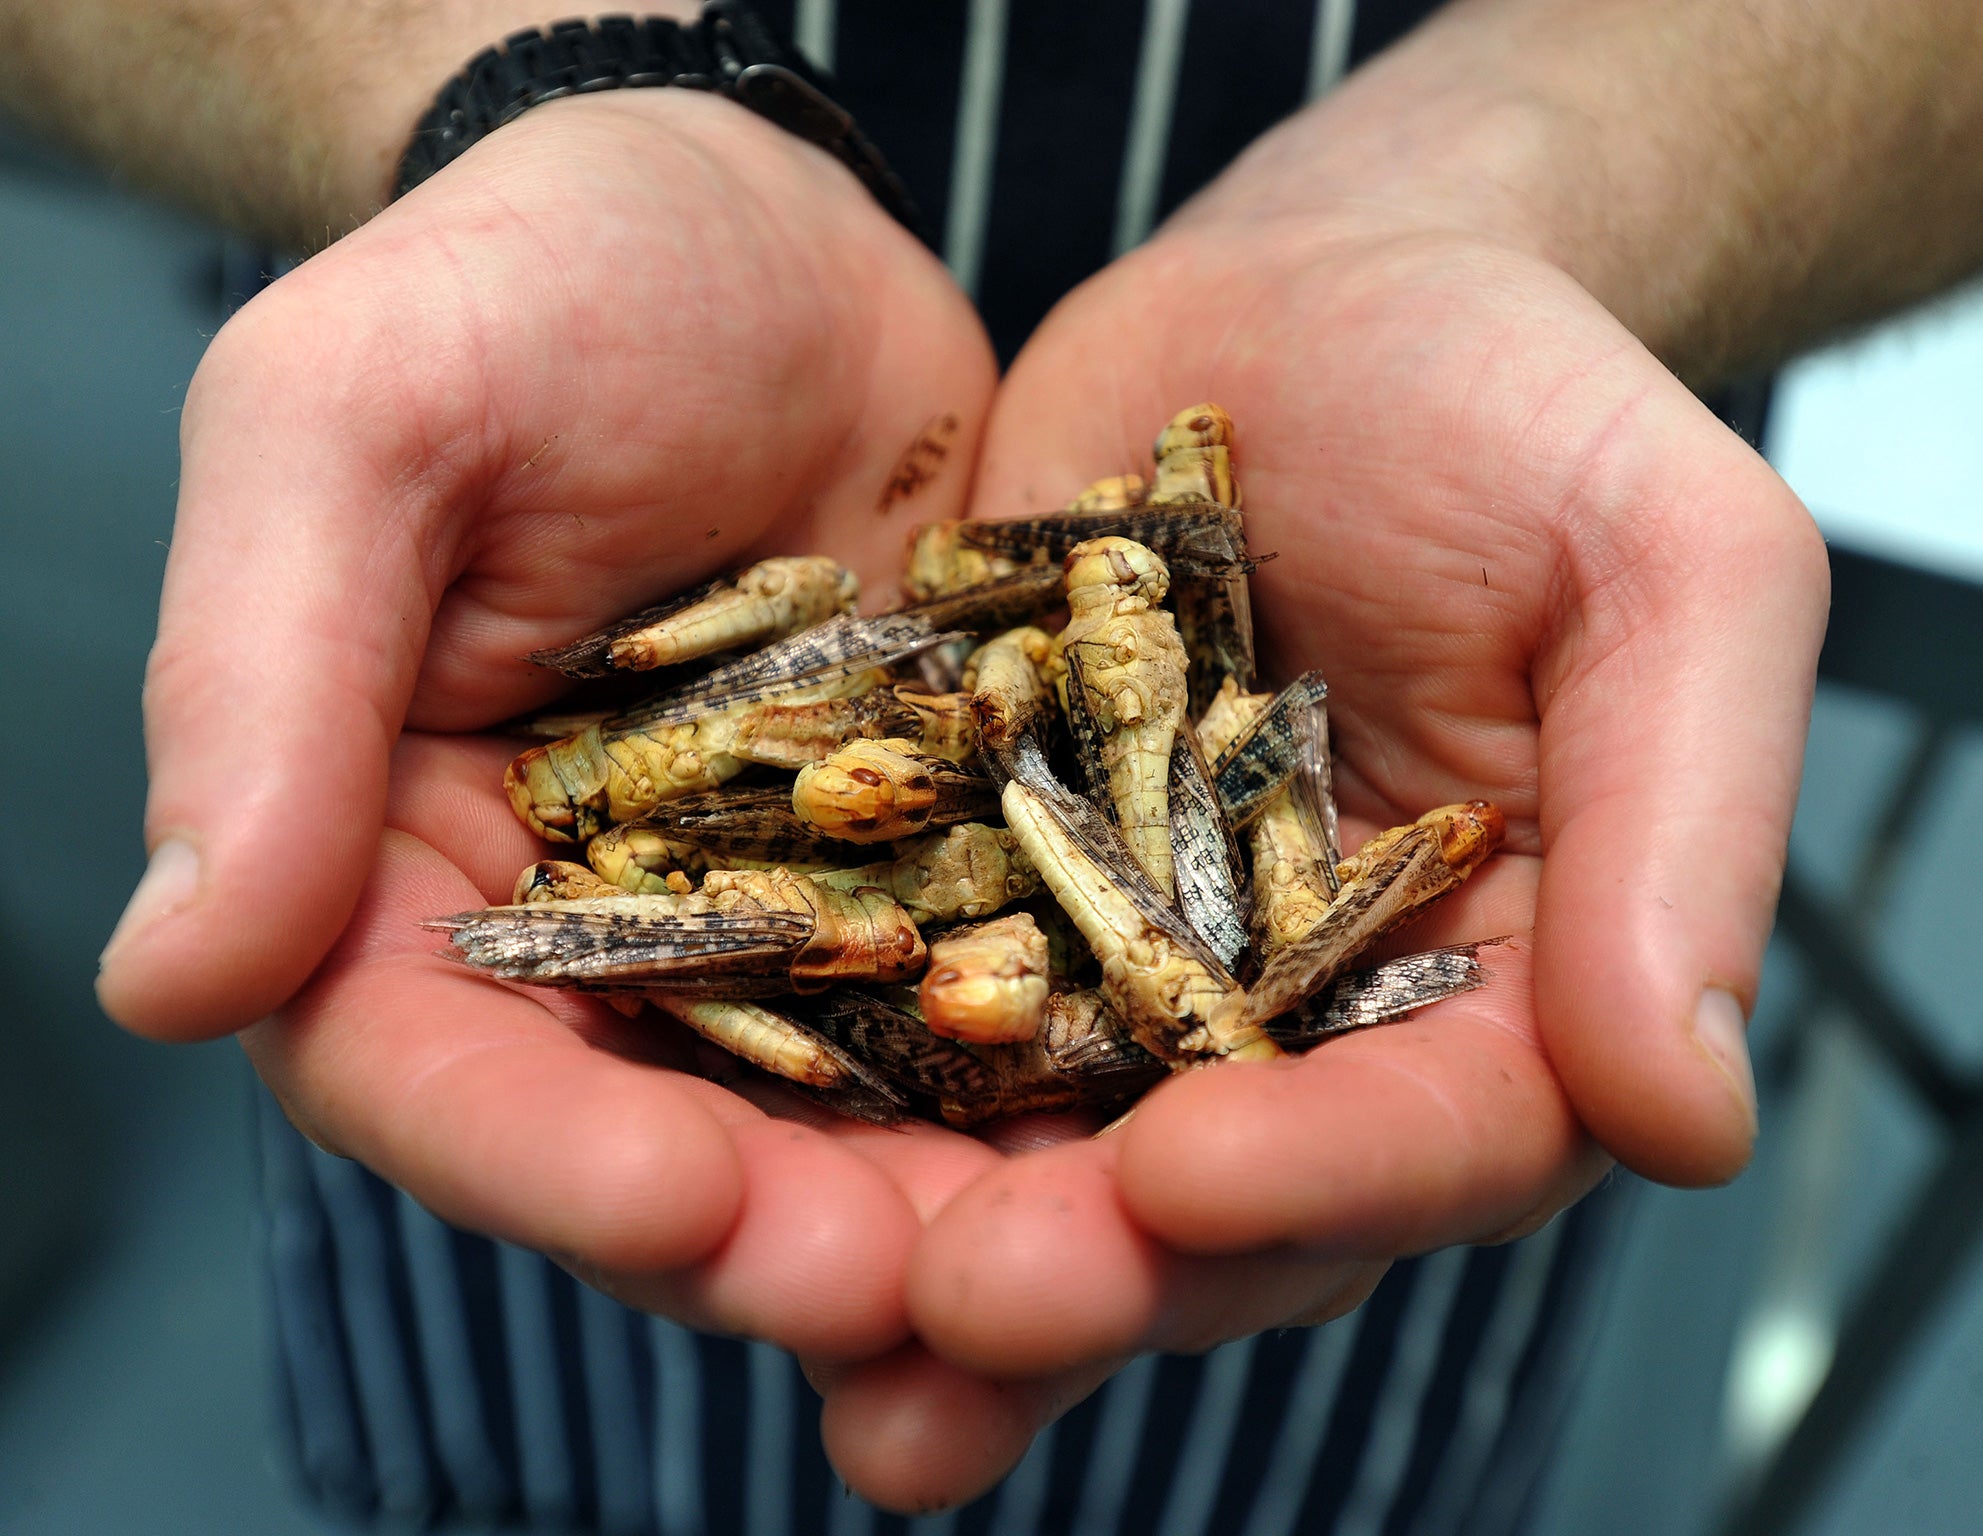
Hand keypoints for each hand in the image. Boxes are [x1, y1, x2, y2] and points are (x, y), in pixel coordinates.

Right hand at [94, 89, 1004, 1368]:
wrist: (746, 224)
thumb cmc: (528, 283)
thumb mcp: (358, 426)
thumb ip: (263, 686)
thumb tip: (168, 976)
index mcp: (396, 859)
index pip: (428, 1060)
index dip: (544, 1158)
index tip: (681, 1208)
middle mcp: (583, 924)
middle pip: (652, 1130)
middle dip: (775, 1231)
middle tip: (910, 1289)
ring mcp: (769, 909)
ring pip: (837, 1106)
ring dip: (941, 1202)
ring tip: (1065, 1254)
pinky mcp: (927, 863)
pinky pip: (990, 990)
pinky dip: (1061, 1070)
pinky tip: (1159, 1118)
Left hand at [813, 176, 1827, 1503]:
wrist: (1319, 306)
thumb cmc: (1522, 412)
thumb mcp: (1670, 570)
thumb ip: (1683, 831)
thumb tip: (1685, 1116)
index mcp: (1501, 988)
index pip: (1441, 1130)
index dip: (1329, 1174)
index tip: (1194, 1177)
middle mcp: (1307, 1022)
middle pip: (1224, 1200)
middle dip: (1102, 1263)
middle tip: (973, 1302)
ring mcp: (1128, 970)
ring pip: (1044, 1154)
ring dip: (939, 1254)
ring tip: (836, 1330)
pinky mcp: (982, 894)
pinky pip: (896, 1008)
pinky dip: (821, 1089)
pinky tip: (719, 1157)